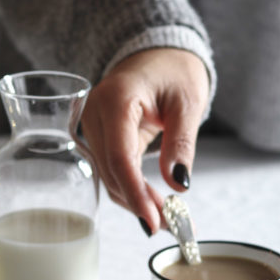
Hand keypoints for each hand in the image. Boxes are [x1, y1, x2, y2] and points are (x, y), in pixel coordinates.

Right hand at [81, 48, 209, 232]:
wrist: (156, 55)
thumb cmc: (173, 71)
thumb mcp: (187, 103)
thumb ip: (181, 143)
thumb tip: (178, 184)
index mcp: (116, 99)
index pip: (119, 157)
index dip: (135, 193)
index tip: (153, 221)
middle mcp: (95, 113)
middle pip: (111, 172)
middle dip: (139, 203)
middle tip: (173, 224)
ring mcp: (92, 125)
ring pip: (108, 176)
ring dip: (135, 200)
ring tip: (167, 218)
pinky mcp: (97, 136)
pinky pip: (111, 169)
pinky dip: (130, 187)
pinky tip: (151, 202)